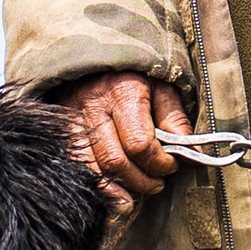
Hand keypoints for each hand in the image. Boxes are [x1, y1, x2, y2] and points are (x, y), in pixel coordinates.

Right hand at [63, 71, 191, 208]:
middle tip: (157, 184)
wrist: (95, 56)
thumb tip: (190, 152)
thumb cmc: (134, 72)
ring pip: (91, 168)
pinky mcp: (60, 128)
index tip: (172, 165)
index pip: (140, 144)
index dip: (160, 163)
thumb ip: (175, 119)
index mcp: (123, 91)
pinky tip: (111, 190)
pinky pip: (75, 165)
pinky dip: (95, 183)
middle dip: (140, 181)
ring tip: (135, 193)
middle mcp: (93, 105)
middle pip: (114, 161)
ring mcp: (71, 118)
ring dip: (116, 189)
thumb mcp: (162, 86)